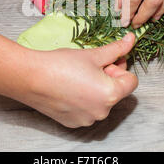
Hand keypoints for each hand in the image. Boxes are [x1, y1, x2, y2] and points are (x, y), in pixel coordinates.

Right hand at [19, 33, 137, 127]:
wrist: (31, 78)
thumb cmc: (61, 65)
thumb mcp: (93, 54)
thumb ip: (116, 49)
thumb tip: (131, 40)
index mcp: (111, 94)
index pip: (131, 81)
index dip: (120, 68)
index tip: (106, 62)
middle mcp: (102, 112)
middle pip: (116, 92)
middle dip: (107, 77)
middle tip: (89, 66)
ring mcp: (87, 120)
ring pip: (101, 101)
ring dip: (95, 89)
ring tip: (76, 77)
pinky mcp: (74, 123)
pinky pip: (87, 110)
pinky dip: (83, 100)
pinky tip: (69, 88)